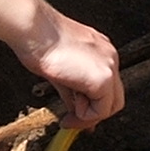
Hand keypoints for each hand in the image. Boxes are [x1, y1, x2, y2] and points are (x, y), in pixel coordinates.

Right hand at [14, 9, 123, 126]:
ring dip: (88, 115)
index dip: (93, 106)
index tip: (75, 115)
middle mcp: (109, 57)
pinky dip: (85, 116)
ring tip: (68, 114)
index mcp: (101, 51)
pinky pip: (102, 109)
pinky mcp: (103, 78)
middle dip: (94, 114)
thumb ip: (72, 91)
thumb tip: (74, 110)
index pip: (107, 87)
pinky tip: (70, 111)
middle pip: (114, 98)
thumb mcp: (60, 70)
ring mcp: (109, 66)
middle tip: (73, 120)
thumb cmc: (39, 42)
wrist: (35, 30)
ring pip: (111, 105)